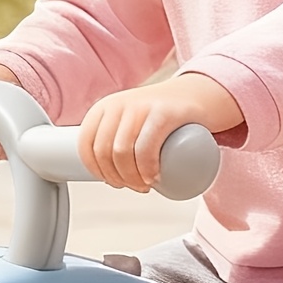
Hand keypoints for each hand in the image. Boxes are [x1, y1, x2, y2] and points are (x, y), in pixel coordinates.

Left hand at [78, 73, 244, 191]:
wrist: (196, 95)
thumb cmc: (159, 115)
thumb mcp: (127, 120)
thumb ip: (109, 138)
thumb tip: (96, 171)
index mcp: (103, 108)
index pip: (86, 145)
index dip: (97, 171)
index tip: (114, 182)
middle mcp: (118, 104)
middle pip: (105, 153)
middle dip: (118, 178)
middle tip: (136, 186)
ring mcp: (141, 107)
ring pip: (122, 152)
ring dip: (132, 178)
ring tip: (146, 185)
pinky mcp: (163, 113)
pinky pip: (146, 146)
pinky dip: (146, 168)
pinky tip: (153, 177)